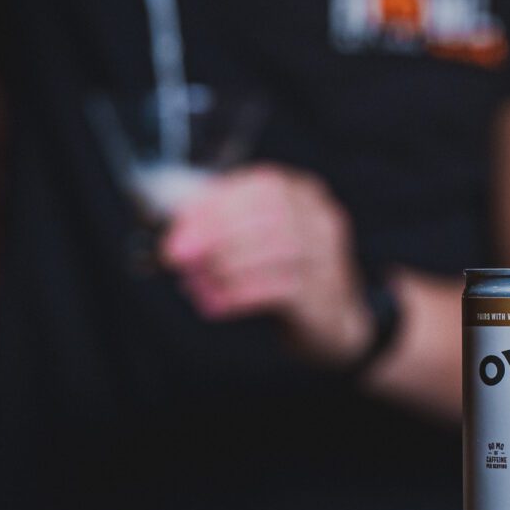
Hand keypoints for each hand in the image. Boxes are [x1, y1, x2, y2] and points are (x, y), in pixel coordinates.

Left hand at [160, 165, 374, 365]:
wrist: (331, 323)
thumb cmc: (284, 273)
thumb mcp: (255, 240)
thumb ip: (222, 228)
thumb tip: (179, 238)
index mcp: (301, 192)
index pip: (259, 187)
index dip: (214, 207)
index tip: (178, 233)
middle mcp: (320, 216)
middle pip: (267, 214)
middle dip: (214, 235)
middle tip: (178, 258)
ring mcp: (328, 253)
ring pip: (274, 248)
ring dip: (225, 266)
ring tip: (194, 283)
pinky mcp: (324, 291)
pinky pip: (279, 287)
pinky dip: (239, 294)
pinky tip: (214, 303)